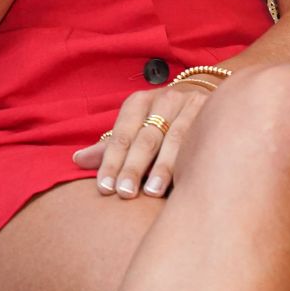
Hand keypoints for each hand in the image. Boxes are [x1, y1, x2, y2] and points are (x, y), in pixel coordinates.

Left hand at [71, 78, 217, 198]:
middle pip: (145, 139)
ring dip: (162, 167)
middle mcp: (163, 99)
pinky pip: (200, 138)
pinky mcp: (213, 112)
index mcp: (138, 102)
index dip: (111, 162)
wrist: (211, 97)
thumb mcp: (135, 127)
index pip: (121, 135)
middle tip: (124, 193)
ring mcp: (190, 104)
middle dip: (133, 167)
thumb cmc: (163, 120)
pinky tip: (186, 179)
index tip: (105, 188)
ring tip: (152, 191)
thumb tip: (76, 160)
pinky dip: (190, 159)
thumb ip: (109, 147)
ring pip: (174, 139)